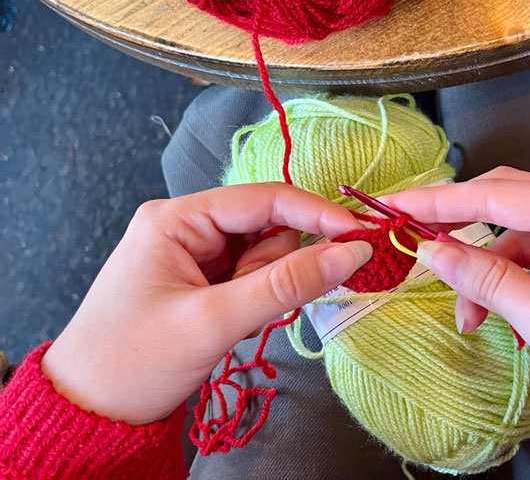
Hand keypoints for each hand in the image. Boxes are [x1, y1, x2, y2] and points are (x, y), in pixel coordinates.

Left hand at [42, 183, 370, 425]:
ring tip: (233, 321)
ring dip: (265, 286)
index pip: (264, 199)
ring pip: (262, 253)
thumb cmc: (135, 362)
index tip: (360, 236)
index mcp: (177, 218)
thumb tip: (353, 253)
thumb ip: (287, 285)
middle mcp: (185, 224)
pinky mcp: (199, 277)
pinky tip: (233, 320)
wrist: (87, 413)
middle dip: (276, 267)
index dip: (316, 214)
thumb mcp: (214, 322)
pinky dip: (256, 296)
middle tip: (253, 308)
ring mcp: (191, 251)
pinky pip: (249, 274)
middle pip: (266, 226)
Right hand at [387, 167, 529, 438]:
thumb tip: (431, 250)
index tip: (394, 205)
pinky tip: (503, 320)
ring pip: (521, 239)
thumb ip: (489, 280)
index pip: (501, 194)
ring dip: (489, 273)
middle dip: (462, 232)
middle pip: (510, 204)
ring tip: (472, 318)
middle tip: (415, 250)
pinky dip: (515, 286)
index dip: (440, 200)